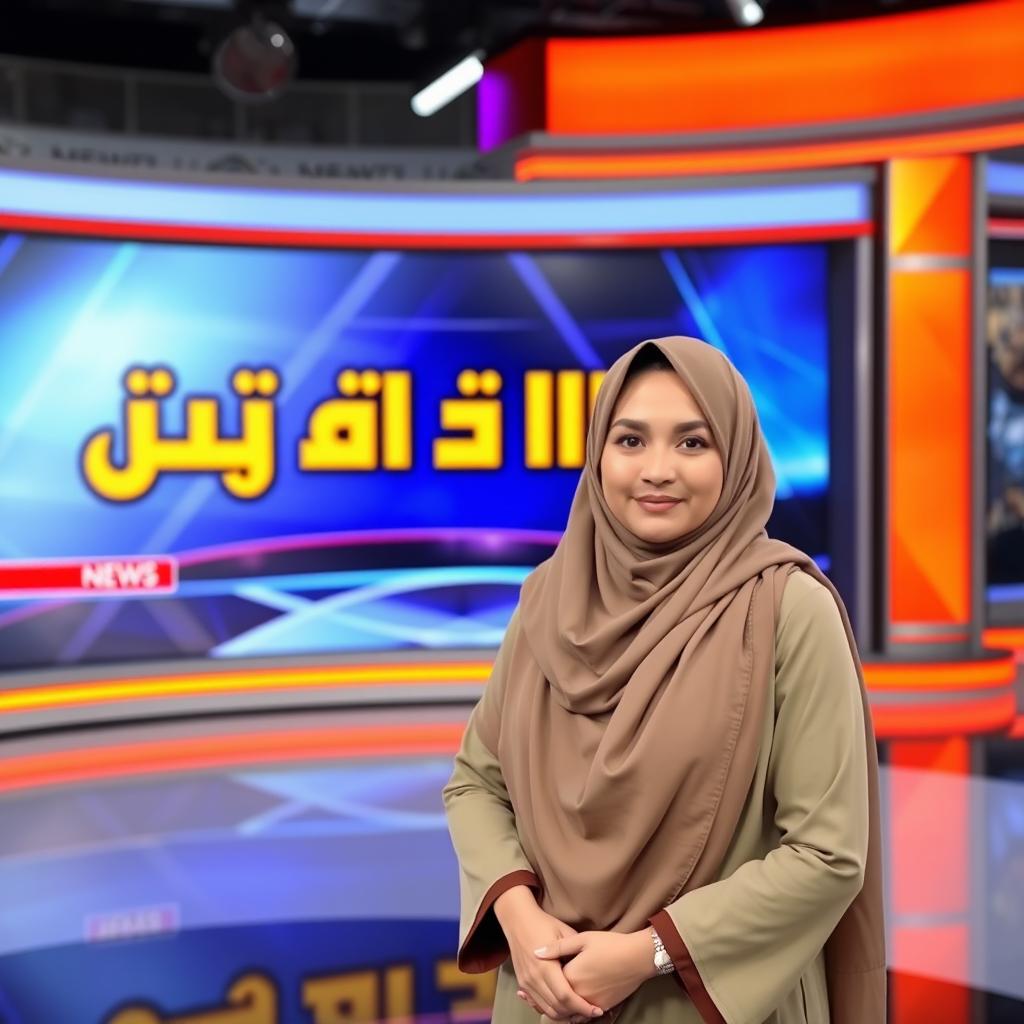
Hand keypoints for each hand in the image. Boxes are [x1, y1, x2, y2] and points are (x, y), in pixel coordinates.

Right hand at [494, 886, 603, 1021]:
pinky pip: (538, 1004)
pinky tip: (564, 1007)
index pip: (566, 996)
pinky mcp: (522, 983)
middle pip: (557, 1007)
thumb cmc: (543, 923)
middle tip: (591, 1012)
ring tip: (579, 1011)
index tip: (596, 1010)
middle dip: (576, 1013)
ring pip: (547, 1009)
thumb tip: (591, 969)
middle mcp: (534, 978)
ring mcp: (526, 982)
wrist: (517, 920)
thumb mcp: (564, 932)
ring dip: (564, 1014)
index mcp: (546, 966)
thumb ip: (575, 951)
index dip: (582, 1007)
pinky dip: (552, 1009)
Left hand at [530, 930, 654, 1020]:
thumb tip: (536, 952)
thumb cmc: (610, 944)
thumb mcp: (582, 939)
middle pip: (556, 1001)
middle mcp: (579, 994)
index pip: (549, 983)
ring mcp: (591, 1003)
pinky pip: (582, 1015)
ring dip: (557, 1008)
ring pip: (568, 1012)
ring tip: (547, 999)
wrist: (637, 957)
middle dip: (544, 998)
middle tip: (531, 994)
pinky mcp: (603, 1007)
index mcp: (571, 977)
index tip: (532, 976)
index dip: (540, 981)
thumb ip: (557, 948)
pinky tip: (570, 1004)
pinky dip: (573, 1012)